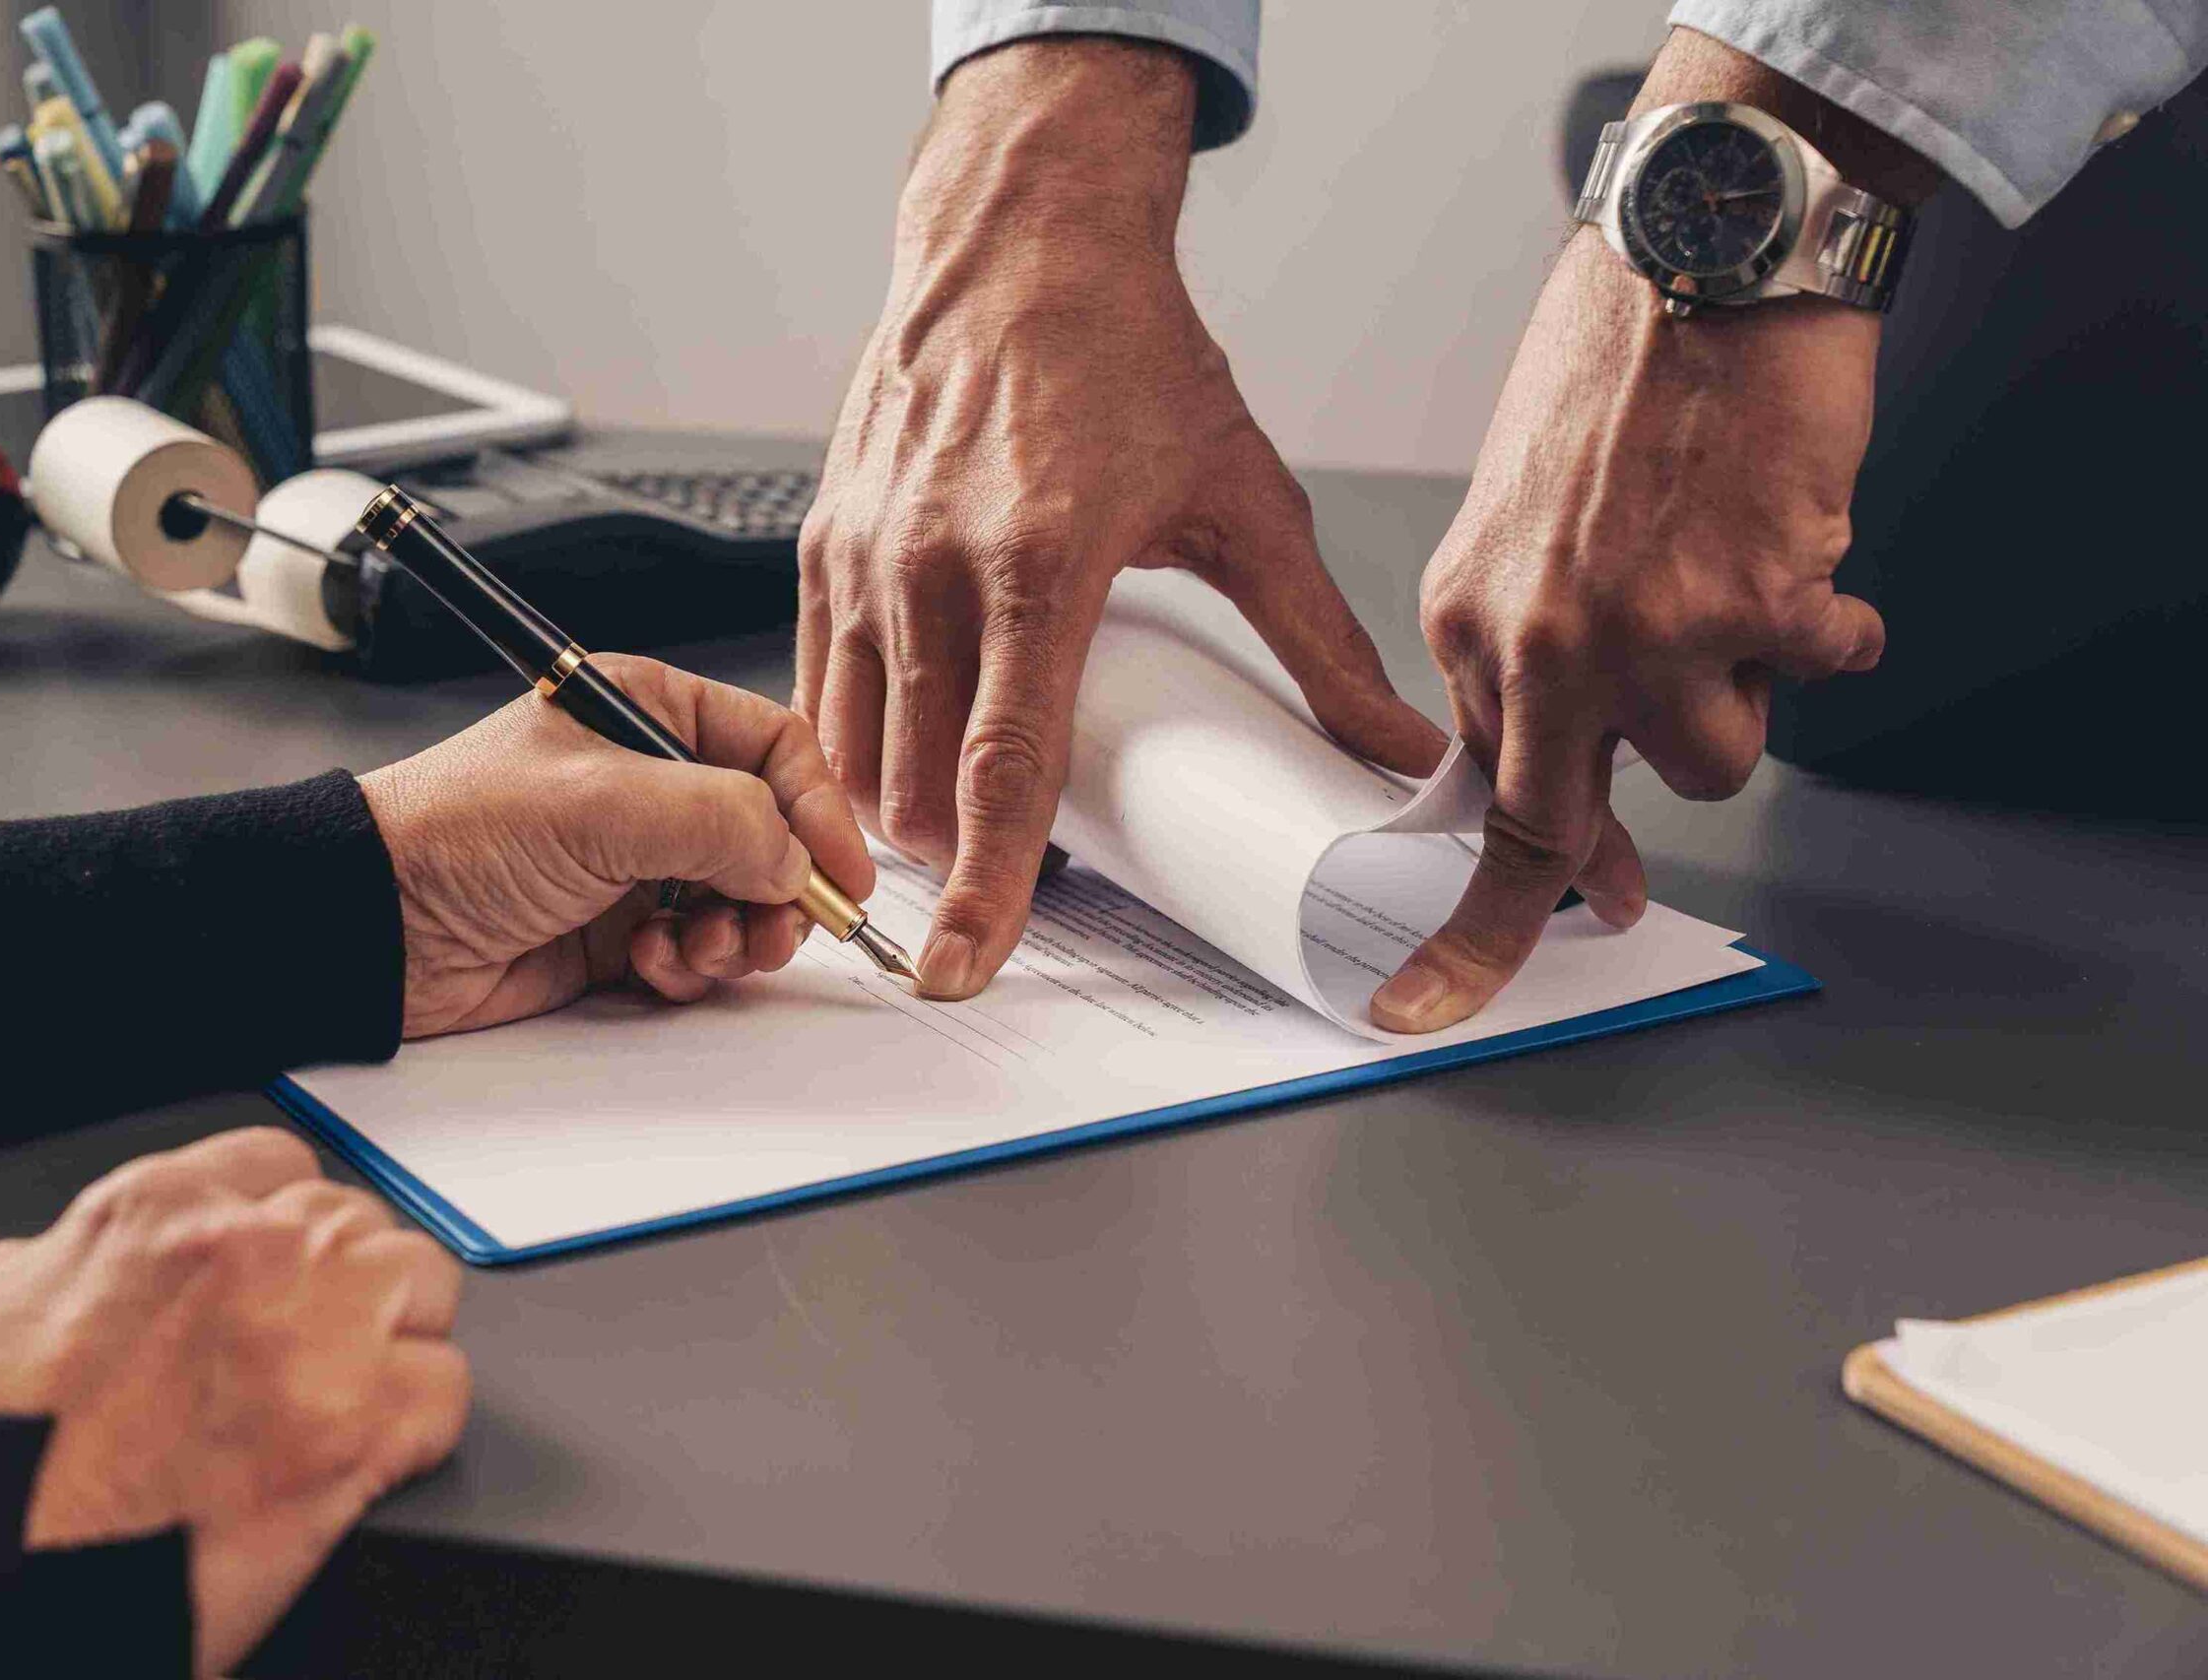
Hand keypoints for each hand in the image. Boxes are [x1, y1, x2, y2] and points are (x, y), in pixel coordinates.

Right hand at [0, 1128, 466, 1677]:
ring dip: (397, 1330)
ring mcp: (317, 1339)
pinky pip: (446, 1388)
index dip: (273, 1221)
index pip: (272, 1165)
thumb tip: (44, 1271)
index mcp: (153, 1215)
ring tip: (357, 1382)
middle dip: (338, 1276)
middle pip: (358, 1221)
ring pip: (423, 1282)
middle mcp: (252, 1255)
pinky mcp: (360, 1438)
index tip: (272, 1265)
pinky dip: (422, 1418)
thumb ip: (16, 1271)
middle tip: (309, 1339)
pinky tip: (379, 1444)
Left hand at [359, 655, 873, 1036]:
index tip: (840, 873)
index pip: (774, 747)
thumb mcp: (602, 804)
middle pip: (771, 833)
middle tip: (770, 930)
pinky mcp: (618, 929)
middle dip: (779, 889)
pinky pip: (697, 951)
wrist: (374, 926)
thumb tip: (795, 860)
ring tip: (693, 948)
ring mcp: (636, 859)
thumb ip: (720, 819)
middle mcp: (649, 782)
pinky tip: (645, 965)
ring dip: (734, 936)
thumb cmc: (457, 833)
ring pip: (743, 902)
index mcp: (646, 712)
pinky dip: (689, 967)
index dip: (818, 809)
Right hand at [800, 38, 1444, 1000]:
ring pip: (851, 752)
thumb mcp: (1243, 501)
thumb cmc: (1124, 355)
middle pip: (914, 786)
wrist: (1019, 240)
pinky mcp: (820, 543)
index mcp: (1039, 563)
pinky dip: (854, 747)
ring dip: (896, 815)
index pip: (1003, 771)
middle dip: (952, 864)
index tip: (967, 968)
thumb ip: (1319, 644)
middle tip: (1008, 883)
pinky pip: (817, 689)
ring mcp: (861, 554)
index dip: (987, 889)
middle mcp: (931, 564)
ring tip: (958, 825)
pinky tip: (903, 752)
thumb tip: (1397, 747)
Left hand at [1371, 32, 1936, 1033]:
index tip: (1429, 1001)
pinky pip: (1825, 670)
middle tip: (1620, 911)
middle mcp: (1543, 638)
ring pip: (1718, 760)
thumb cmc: (1613, 369)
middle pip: (1567, 822)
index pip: (1472, 797)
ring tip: (1730, 590)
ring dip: (1741, 693)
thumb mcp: (1515, 520)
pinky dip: (1834, 620)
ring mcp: (1649, 629)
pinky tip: (1802, 545)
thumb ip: (1523, 647)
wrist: (1701, 253)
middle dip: (1595, 879)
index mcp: (1467, 617)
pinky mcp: (1758, 602)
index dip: (1472, 917)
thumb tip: (1567, 773)